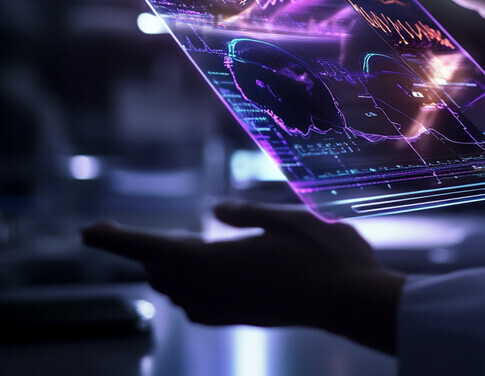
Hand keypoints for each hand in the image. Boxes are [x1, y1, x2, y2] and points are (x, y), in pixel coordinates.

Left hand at [82, 201, 404, 353]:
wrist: (351, 301)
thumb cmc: (322, 252)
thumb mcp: (285, 218)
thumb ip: (246, 214)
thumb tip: (215, 210)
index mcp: (215, 261)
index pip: (152, 248)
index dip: (118, 239)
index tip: (89, 230)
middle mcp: (212, 290)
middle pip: (160, 272)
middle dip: (144, 252)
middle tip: (129, 233)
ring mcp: (227, 309)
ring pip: (177, 291)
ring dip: (166, 269)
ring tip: (165, 247)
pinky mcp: (242, 318)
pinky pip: (198, 304)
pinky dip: (188, 285)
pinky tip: (204, 271)